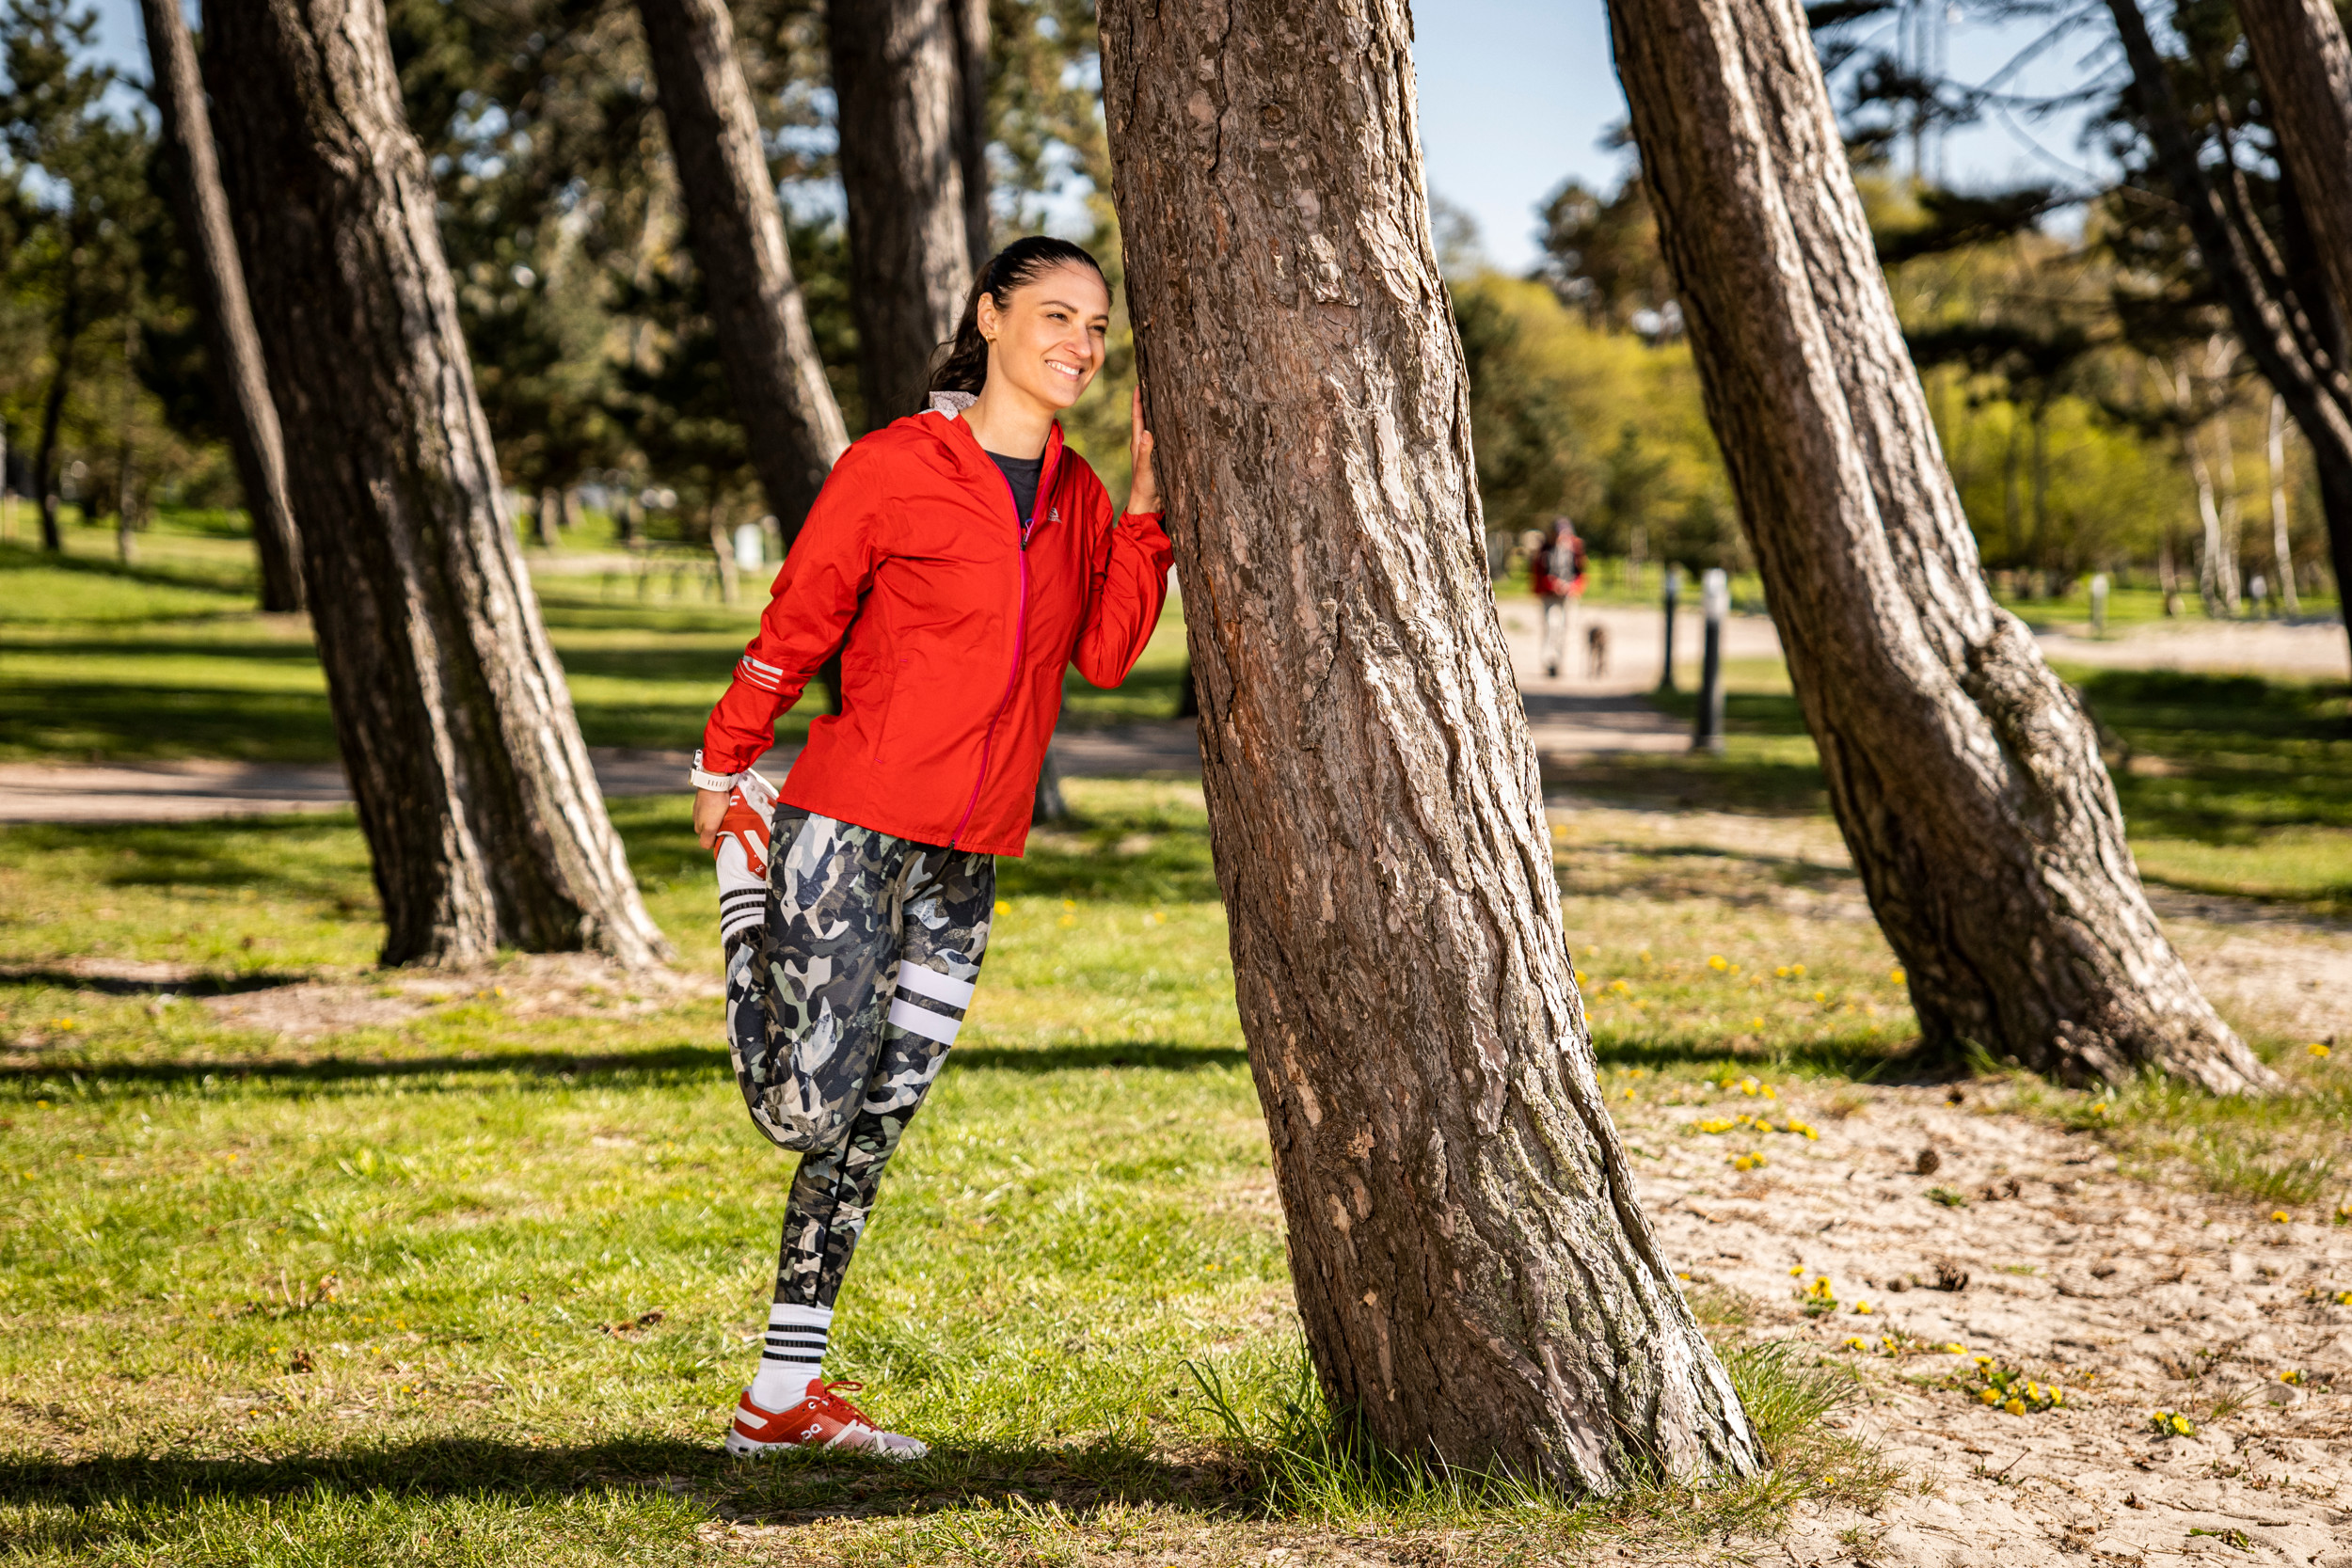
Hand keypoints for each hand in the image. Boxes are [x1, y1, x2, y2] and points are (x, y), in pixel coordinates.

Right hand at [693, 786, 729, 848]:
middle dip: (719, 826)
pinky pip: (716, 805)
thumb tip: (707, 847)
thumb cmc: (713, 805)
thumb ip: (706, 839)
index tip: (725, 834)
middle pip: (710, 826)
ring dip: (721, 816)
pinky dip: (721, 806)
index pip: (707, 837)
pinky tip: (727, 804)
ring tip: (729, 813)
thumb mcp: (710, 826)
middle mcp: (697, 814)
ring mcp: (702, 804)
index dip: (716, 837)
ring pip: (713, 815)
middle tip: (729, 823)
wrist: (715, 782)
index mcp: (697, 824)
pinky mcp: (709, 796)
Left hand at [1124, 383, 1159, 515]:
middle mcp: (1143, 442)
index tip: (1139, 382)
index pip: (1137, 416)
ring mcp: (1151, 448)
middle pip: (1145, 416)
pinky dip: (1166, 425)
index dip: (1137, 399)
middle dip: (1149, 399)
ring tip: (1166, 396)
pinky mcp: (1160, 455)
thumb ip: (1146, 452)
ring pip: (1154, 424)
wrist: (1149, 505)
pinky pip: (1162, 434)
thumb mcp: (1146, 469)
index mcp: (1137, 442)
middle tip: (1155, 382)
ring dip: (1158, 411)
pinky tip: (1174, 421)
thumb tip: (1146, 432)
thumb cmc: (1144, 488)